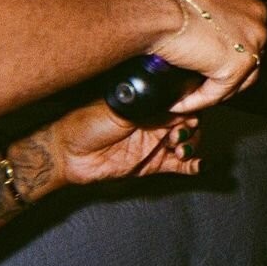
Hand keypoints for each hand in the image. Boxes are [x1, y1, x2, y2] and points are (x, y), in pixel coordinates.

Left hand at [9, 101, 201, 201]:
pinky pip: (180, 166)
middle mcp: (157, 121)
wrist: (68, 154)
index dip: (189, 106)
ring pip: (188, 142)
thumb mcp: (118, 109)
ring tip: (181, 150)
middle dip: (192, 127)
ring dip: (192, 145)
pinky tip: (198, 165)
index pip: (180, 101)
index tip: (188, 113)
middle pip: (190, 121)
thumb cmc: (86, 124)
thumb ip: (146, 106)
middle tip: (179, 135)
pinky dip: (193, 165)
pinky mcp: (154, 164)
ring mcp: (156, 143)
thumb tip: (172, 99)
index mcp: (150, 104)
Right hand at [146, 0, 266, 112]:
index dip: (228, 52)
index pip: (246, 35)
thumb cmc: (167, 0)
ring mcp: (251, 42)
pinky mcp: (237, 66)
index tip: (211, 62)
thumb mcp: (197, 2)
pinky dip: (198, 101)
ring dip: (214, 91)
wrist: (158, 8)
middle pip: (248, 57)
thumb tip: (203, 36)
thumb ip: (209, 18)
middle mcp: (255, 17)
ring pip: (239, 79)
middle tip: (202, 83)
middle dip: (225, 73)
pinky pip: (218, 93)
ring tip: (190, 96)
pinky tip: (180, 103)